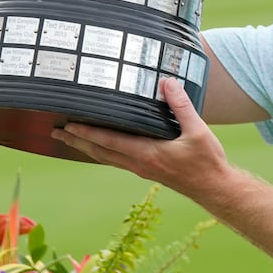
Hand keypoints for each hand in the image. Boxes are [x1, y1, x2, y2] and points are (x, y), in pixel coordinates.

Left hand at [52, 78, 231, 201]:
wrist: (215, 189)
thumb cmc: (207, 162)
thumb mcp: (198, 130)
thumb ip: (181, 105)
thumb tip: (167, 82)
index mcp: (147, 154)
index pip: (109, 142)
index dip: (87, 133)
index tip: (68, 126)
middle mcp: (139, 164)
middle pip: (99, 152)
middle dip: (77, 141)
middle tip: (56, 132)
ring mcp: (142, 169)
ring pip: (106, 157)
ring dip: (86, 147)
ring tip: (69, 138)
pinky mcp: (147, 170)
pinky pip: (117, 159)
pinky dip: (102, 151)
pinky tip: (100, 146)